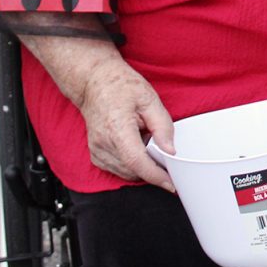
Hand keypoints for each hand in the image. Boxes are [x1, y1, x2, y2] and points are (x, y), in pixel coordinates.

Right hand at [75, 55, 176, 190]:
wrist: (94, 82)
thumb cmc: (120, 86)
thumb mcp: (149, 98)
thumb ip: (162, 125)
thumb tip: (170, 150)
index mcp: (117, 129)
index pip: (137, 162)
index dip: (156, 176)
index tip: (172, 184)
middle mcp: (103, 143)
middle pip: (133, 171)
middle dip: (153, 170)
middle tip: (167, 156)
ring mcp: (97, 151)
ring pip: (125, 173)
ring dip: (142, 167)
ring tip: (148, 142)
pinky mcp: (95, 154)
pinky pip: (117, 169)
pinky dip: (131, 165)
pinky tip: (137, 146)